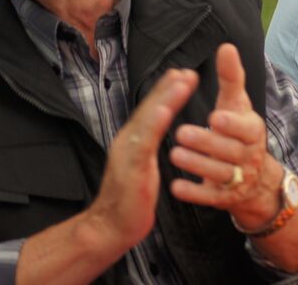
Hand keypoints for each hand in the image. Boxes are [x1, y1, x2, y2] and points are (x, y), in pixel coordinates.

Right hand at [86, 69, 197, 250]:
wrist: (110, 227)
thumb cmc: (131, 195)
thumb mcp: (142, 161)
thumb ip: (148, 141)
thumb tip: (160, 122)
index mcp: (133, 138)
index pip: (151, 109)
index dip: (166, 90)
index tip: (182, 73)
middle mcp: (129, 139)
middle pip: (150, 107)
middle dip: (168, 87)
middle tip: (186, 71)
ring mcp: (128, 152)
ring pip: (148, 119)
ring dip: (165, 98)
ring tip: (181, 82)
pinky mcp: (131, 168)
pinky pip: (143, 143)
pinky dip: (152, 125)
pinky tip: (163, 112)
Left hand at [170, 44, 283, 228]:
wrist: (255, 177)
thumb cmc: (239, 129)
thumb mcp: (237, 103)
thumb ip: (231, 77)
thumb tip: (226, 46)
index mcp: (253, 131)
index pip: (247, 129)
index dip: (232, 124)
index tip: (214, 116)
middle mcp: (249, 156)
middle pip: (230, 152)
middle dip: (207, 143)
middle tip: (182, 134)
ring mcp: (238, 179)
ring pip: (220, 174)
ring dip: (198, 165)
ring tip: (174, 154)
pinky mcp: (225, 198)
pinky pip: (210, 198)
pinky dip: (194, 193)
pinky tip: (176, 187)